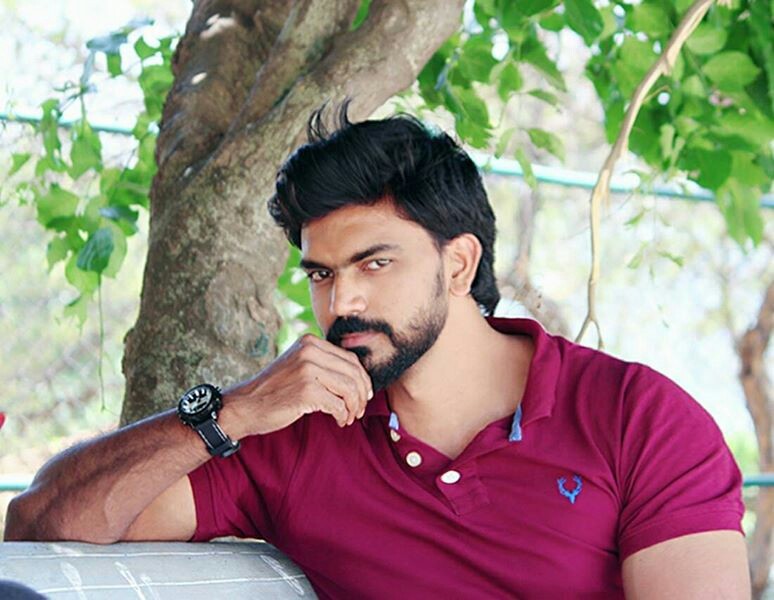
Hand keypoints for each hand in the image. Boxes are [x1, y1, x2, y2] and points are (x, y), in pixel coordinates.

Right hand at [221, 334, 373, 436]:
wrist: (244, 405)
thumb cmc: (273, 390)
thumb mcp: (297, 364)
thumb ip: (321, 362)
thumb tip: (357, 376)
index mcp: (309, 342)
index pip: (350, 359)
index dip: (362, 379)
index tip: (363, 394)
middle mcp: (309, 352)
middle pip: (353, 373)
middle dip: (361, 394)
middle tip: (359, 409)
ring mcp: (307, 370)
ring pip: (349, 389)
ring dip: (354, 407)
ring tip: (349, 417)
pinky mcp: (307, 391)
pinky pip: (339, 405)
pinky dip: (343, 415)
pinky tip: (339, 421)